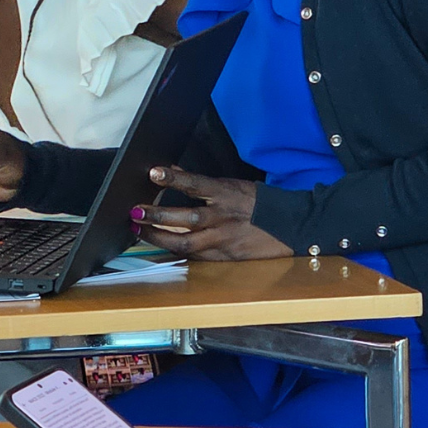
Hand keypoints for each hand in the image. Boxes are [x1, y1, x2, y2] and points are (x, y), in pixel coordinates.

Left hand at [132, 166, 291, 259]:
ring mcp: (224, 240)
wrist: (292, 227)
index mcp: (225, 194)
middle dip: (156, 216)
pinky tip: (161, 246)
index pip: (195, 184)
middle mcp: (223, 218)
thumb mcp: (231, 185)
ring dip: (158, 237)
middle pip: (185, 219)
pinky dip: (177, 251)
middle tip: (134, 213)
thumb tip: (170, 169)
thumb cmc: (258, 203)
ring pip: (186, 243)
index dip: (173, 178)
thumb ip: (199, 182)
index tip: (153, 173)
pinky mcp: (226, 257)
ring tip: (139, 230)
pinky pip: (196, 257)